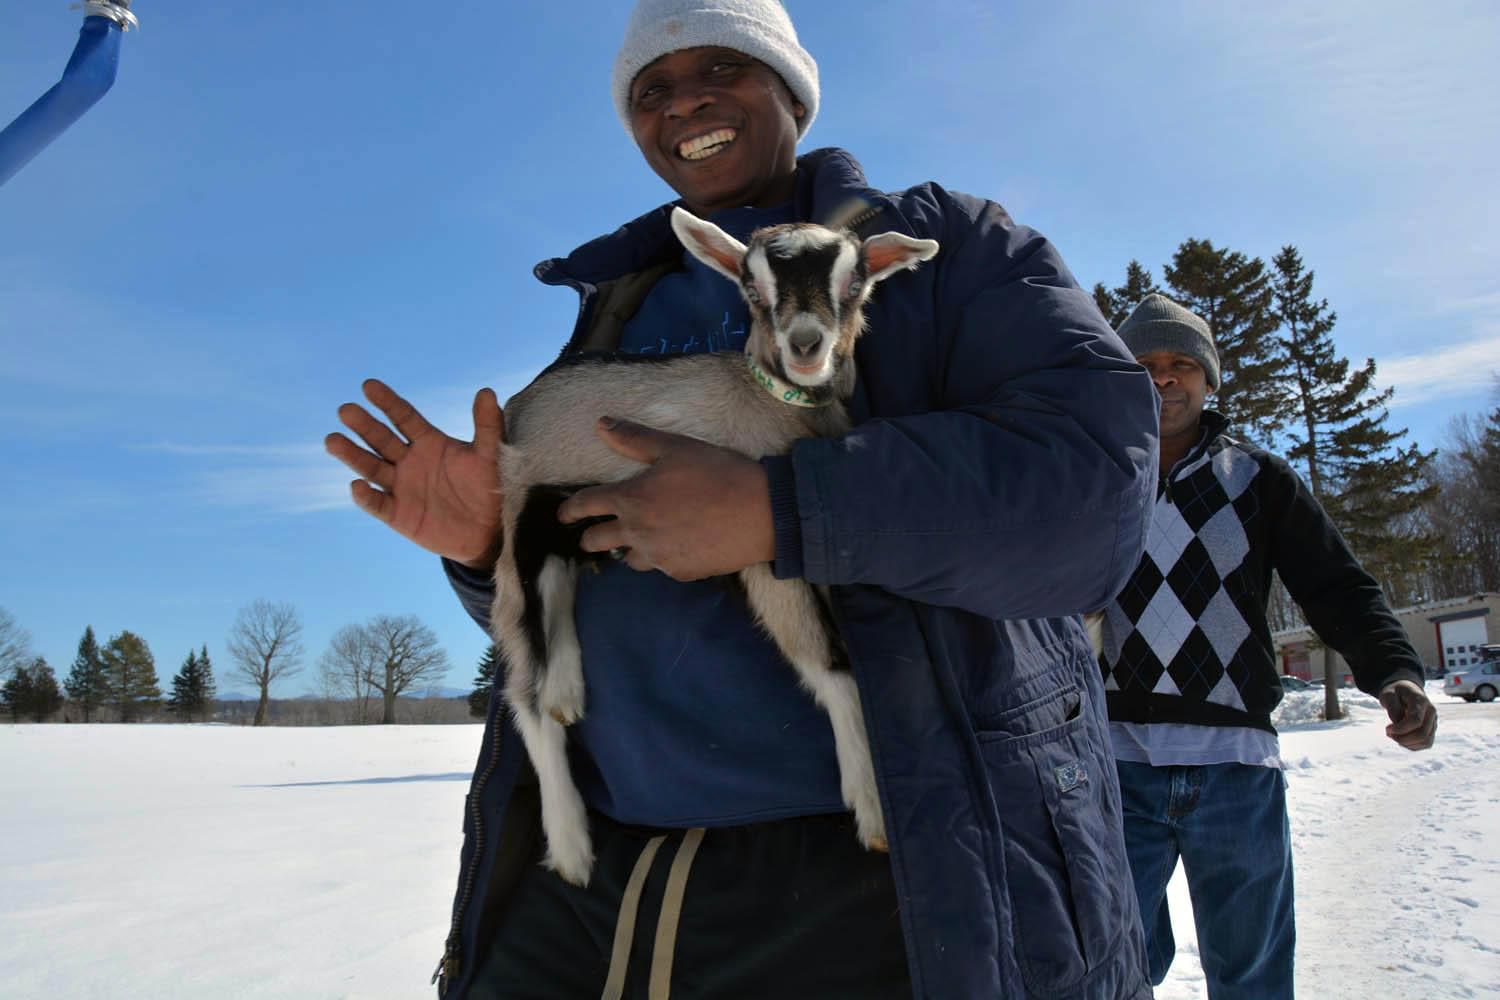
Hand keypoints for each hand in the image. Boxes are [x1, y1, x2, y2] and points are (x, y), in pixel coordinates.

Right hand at [325, 379, 504, 568]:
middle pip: (381, 439)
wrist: (490, 531)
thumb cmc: (490, 488)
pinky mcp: (398, 514)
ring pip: (372, 467)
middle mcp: (410, 461)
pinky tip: (357, 485)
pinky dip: (366, 496)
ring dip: (352, 454)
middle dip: (363, 425)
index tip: (368, 385)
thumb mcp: (490, 455)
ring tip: (332, 440)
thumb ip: (488, 425)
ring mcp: (401, 487)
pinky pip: (378, 504)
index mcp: (429, 442)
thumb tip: (486, 391)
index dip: (387, 402)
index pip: (403, 417)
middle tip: (345, 410)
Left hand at [556, 418, 774, 581]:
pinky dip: (662, 557)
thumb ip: (634, 438)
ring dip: (627, 549)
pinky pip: (660, 567)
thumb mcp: (675, 447)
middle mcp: (637, 532)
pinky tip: (676, 546)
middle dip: (589, 537)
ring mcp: (658, 556)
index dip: (569, 510)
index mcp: (631, 499)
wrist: (761, 512)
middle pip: (597, 540)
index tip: (562, 516)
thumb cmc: (717, 473)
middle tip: (590, 535)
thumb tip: (600, 424)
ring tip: (637, 541)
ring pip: (628, 559)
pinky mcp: (680, 572)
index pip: (586, 505)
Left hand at [1378, 679, 1436, 750]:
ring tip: (1394, 736)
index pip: (1416, 720)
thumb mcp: (1388, 695)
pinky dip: (1412, 746)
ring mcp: (1433, 721)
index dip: (1400, 729)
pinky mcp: (1431, 729)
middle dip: (1403, 738)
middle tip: (1388, 733)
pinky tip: (1400, 739)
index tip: (1387, 729)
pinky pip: (1426, 744)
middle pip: (1422, 734)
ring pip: (1426, 741)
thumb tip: (1398, 725)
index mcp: (1421, 700)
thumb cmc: (1395, 692)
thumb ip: (1393, 708)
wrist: (1406, 691)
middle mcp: (1431, 712)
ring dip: (1407, 744)